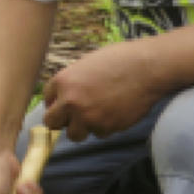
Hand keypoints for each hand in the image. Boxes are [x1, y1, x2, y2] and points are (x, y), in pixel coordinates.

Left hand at [42, 40, 165, 141]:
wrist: (147, 67)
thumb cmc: (120, 60)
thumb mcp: (87, 64)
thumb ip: (72, 83)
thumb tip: (63, 100)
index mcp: (63, 81)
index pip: (46, 100)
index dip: (58, 102)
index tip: (67, 102)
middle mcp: (70, 101)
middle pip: (52, 123)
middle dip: (63, 120)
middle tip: (75, 116)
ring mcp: (87, 117)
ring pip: (75, 134)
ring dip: (84, 127)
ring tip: (98, 113)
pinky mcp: (105, 128)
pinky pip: (99, 134)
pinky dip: (105, 127)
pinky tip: (115, 111)